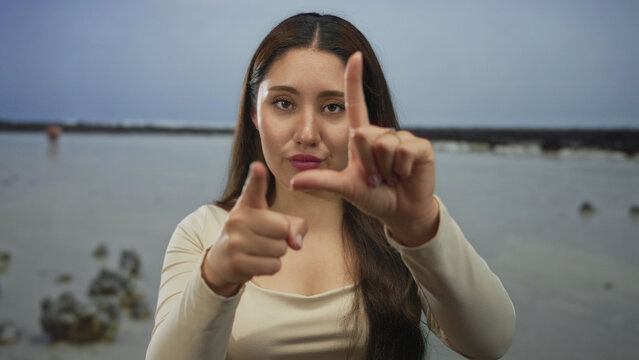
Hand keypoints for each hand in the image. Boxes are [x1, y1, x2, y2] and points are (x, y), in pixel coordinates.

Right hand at [202, 161, 307, 295]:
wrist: (223, 260)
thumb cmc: (255, 235)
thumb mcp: (273, 223)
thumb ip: (294, 225)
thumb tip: (296, 243)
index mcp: (247, 204)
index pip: (253, 188)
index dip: (257, 177)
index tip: (258, 166)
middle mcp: (237, 219)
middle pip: (283, 228)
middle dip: (283, 237)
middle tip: (265, 238)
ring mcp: (235, 241)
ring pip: (280, 249)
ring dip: (277, 254)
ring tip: (259, 250)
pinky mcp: (237, 263)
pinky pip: (274, 266)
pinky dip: (272, 267)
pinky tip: (256, 262)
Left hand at [290, 52, 438, 246]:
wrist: (400, 212)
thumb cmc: (373, 197)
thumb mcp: (345, 189)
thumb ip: (322, 183)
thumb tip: (293, 182)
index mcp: (362, 137)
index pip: (356, 103)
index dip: (354, 80)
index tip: (354, 55)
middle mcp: (381, 133)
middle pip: (365, 136)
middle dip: (368, 163)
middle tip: (377, 178)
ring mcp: (401, 138)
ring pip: (384, 145)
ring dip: (385, 169)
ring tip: (391, 177)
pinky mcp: (419, 146)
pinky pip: (403, 151)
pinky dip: (401, 169)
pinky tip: (405, 175)